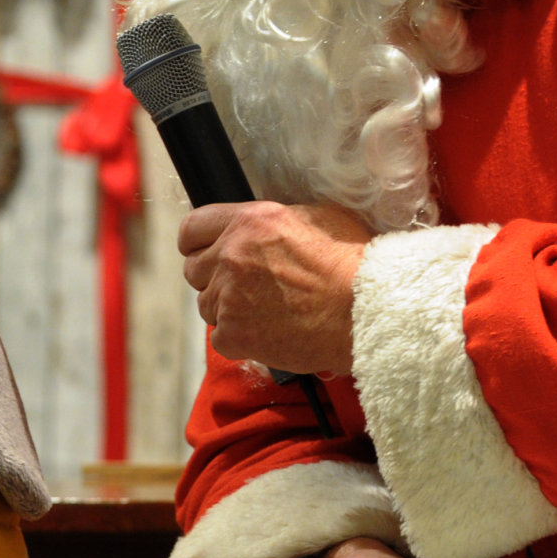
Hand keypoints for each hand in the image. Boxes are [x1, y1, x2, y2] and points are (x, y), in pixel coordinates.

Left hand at [179, 201, 372, 374]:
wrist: (364, 312)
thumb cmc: (353, 264)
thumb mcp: (317, 218)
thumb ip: (275, 222)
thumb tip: (261, 228)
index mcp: (248, 222)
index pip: (192, 228)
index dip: (198, 242)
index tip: (206, 252)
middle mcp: (231, 256)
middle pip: (193, 270)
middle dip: (214, 278)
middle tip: (246, 286)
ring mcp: (229, 297)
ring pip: (207, 305)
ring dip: (228, 309)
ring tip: (266, 311)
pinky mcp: (234, 334)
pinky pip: (220, 338)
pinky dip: (240, 339)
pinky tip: (268, 332)